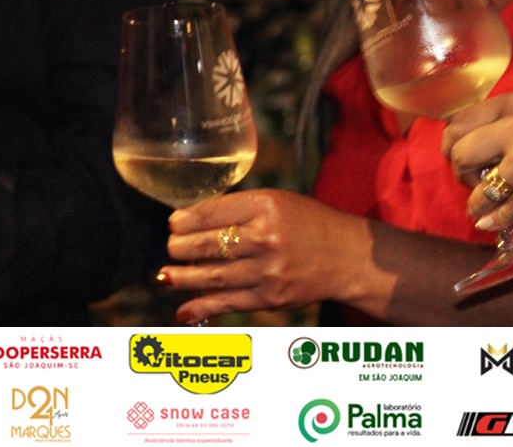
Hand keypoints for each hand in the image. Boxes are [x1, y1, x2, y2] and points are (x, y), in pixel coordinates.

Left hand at [157, 189, 366, 324]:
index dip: (184, 220)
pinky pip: (226, 303)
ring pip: (210, 276)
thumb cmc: (310, 224)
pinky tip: (183, 310)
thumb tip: (192, 222)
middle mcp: (266, 237)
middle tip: (171, 247)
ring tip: (165, 275)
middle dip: (178, 247)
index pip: (210, 212)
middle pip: (205, 244)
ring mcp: (268, 271)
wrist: (347, 255)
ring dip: (181, 277)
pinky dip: (200, 307)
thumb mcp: (279, 202)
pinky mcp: (270, 298)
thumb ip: (240, 209)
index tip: (174, 224)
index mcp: (267, 206)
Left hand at [441, 91, 512, 229]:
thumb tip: (470, 141)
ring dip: (477, 206)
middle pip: (459, 155)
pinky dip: (494, 222)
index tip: (464, 159)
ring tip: (487, 207)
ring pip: (477, 193)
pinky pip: (501, 215)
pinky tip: (496, 222)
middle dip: (461, 175)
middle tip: (476, 182)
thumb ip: (506, 119)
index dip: (452, 147)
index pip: (456, 125)